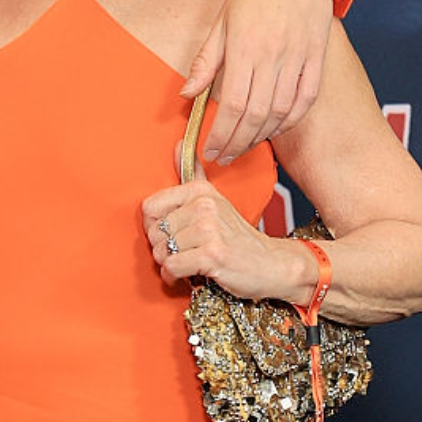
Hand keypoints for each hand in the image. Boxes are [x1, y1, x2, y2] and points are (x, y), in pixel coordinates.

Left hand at [142, 177, 311, 303]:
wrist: (272, 263)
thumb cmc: (238, 237)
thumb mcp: (215, 201)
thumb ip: (194, 174)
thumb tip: (176, 144)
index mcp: (200, 190)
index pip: (149, 206)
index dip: (152, 226)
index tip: (167, 234)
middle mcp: (204, 206)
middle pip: (154, 232)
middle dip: (160, 249)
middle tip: (177, 254)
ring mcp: (209, 229)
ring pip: (161, 251)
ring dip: (167, 265)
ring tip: (183, 264)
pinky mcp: (212, 254)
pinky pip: (172, 266)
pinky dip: (172, 276)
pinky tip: (183, 277)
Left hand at [182, 0, 331, 162]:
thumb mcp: (221, 18)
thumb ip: (206, 60)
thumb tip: (187, 94)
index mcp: (246, 44)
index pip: (233, 104)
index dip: (221, 133)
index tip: (209, 149)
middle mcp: (275, 53)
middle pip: (257, 114)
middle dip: (238, 142)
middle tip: (224, 157)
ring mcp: (301, 55)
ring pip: (283, 111)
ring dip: (262, 136)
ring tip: (244, 147)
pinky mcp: (318, 55)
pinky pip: (306, 98)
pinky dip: (290, 119)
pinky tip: (274, 128)